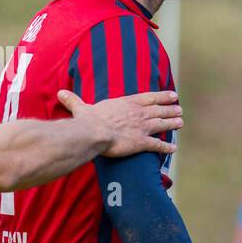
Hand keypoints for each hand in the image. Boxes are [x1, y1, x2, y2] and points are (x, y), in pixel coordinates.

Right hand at [58, 90, 182, 157]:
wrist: (92, 133)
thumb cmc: (87, 120)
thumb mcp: (81, 108)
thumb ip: (74, 101)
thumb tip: (60, 93)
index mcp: (126, 103)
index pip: (149, 98)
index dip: (162, 96)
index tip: (173, 95)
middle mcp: (138, 114)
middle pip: (159, 110)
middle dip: (170, 109)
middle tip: (180, 109)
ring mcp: (141, 127)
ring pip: (162, 124)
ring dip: (172, 123)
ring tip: (181, 122)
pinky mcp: (141, 142)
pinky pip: (157, 145)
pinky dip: (166, 147)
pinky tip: (173, 149)